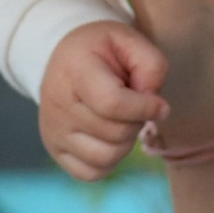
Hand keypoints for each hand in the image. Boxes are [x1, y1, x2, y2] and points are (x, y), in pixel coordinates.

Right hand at [38, 18, 167, 179]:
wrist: (62, 57)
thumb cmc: (100, 49)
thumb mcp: (128, 40)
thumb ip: (151, 65)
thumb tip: (154, 105)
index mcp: (75, 70)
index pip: (112, 104)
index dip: (145, 108)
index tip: (160, 105)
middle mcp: (58, 104)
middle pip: (114, 133)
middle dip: (136, 122)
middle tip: (135, 106)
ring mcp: (53, 130)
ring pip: (105, 157)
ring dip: (125, 142)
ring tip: (122, 121)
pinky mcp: (54, 149)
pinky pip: (91, 172)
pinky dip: (109, 161)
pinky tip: (109, 138)